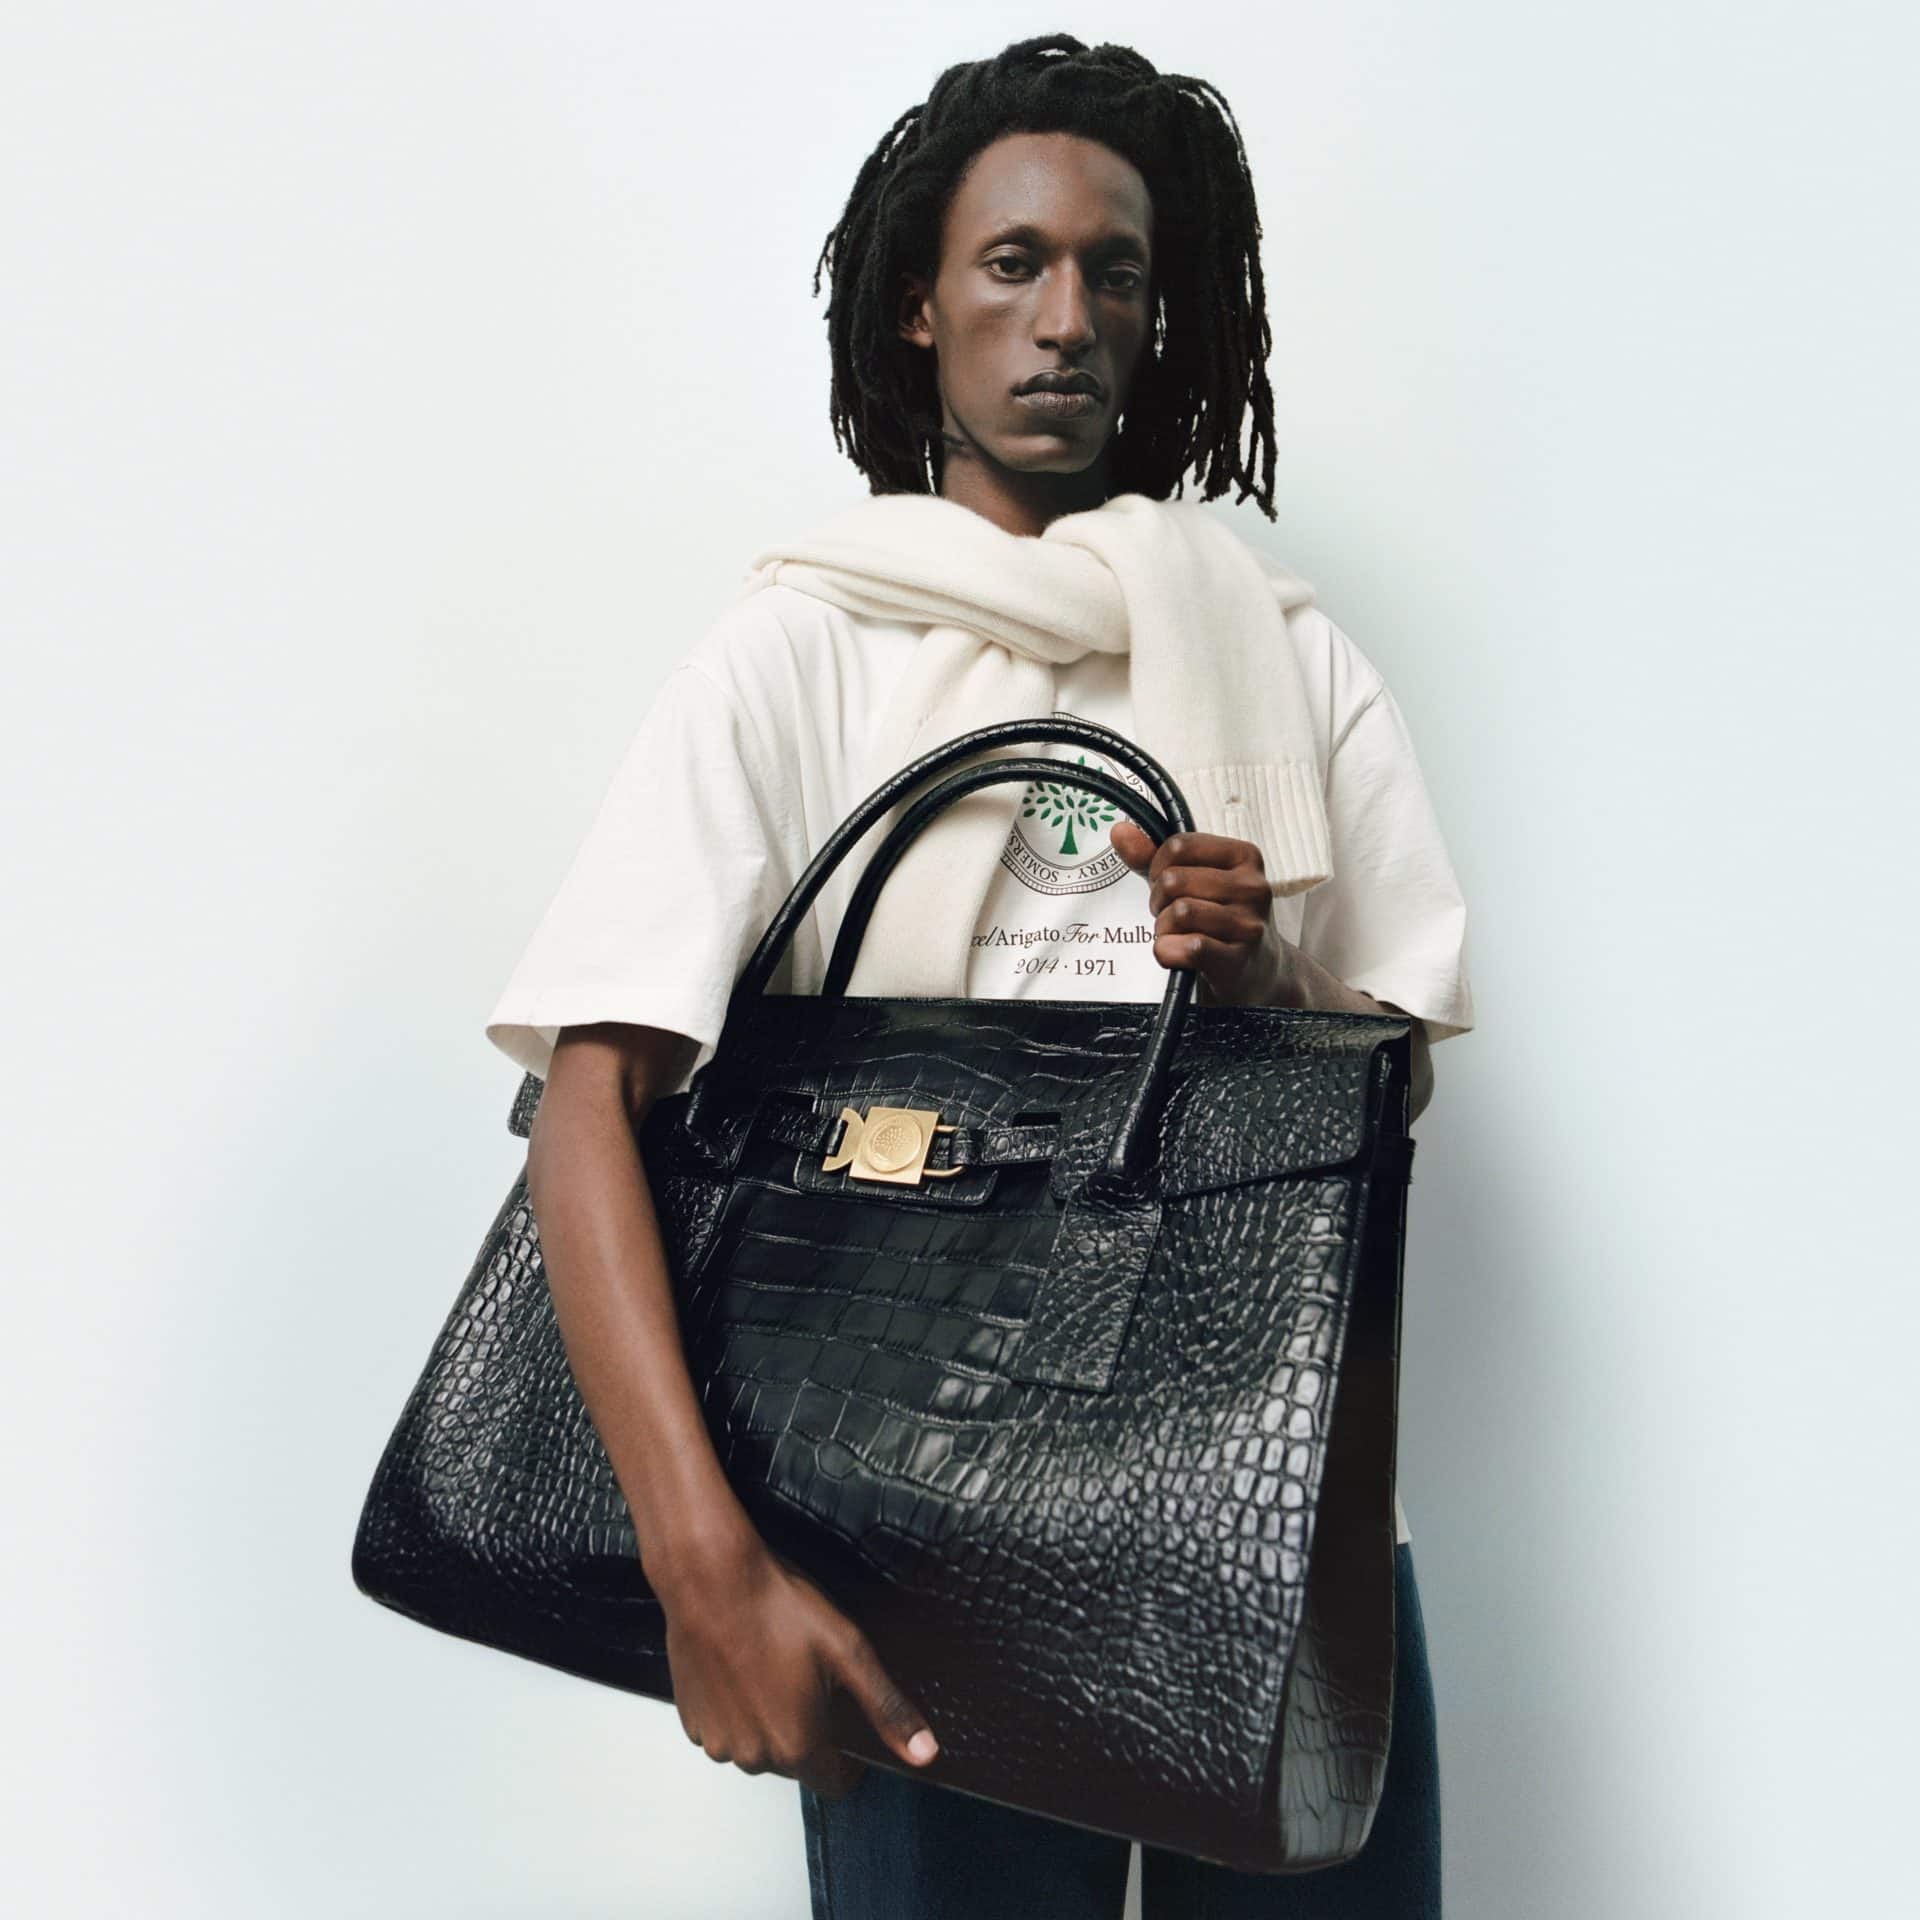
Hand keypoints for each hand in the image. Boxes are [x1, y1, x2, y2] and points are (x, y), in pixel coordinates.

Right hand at [656, 1528, 939, 1800]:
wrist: (711, 1577)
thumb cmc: (778, 1608)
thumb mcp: (848, 1651)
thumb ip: (887, 1708)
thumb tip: (926, 1753)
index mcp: (797, 1746)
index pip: (835, 1783)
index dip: (849, 1757)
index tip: (848, 1722)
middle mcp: (754, 1757)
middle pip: (796, 1763)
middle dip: (809, 1730)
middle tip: (811, 1677)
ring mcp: (718, 1741)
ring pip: (759, 1747)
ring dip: (770, 1721)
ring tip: (774, 1667)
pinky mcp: (691, 1721)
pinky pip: (726, 1730)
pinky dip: (736, 1710)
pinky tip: (743, 1668)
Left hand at [1109, 820, 1291, 1008]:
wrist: (1257, 970)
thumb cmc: (1217, 917)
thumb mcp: (1191, 879)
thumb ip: (1152, 856)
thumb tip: (1119, 831)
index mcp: (1244, 856)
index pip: (1179, 845)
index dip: (1158, 866)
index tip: (1167, 885)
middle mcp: (1253, 887)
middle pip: (1174, 880)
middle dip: (1159, 901)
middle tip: (1171, 915)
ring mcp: (1248, 924)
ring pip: (1179, 912)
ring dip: (1164, 928)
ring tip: (1178, 934)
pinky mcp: (1238, 959)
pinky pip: (1189, 948)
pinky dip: (1169, 952)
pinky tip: (1179, 955)